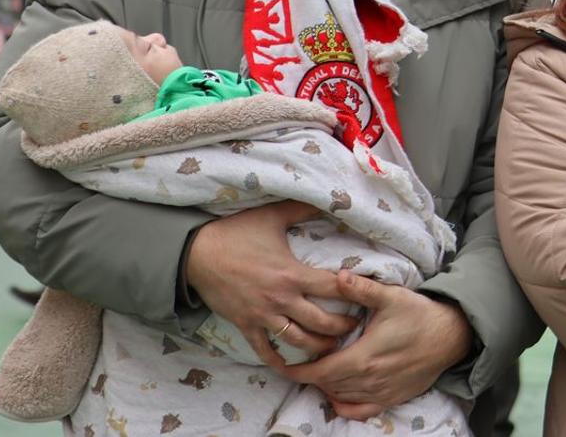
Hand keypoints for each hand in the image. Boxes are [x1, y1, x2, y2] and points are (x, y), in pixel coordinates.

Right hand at [185, 201, 357, 367]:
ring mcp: (263, 316)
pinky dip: (278, 360)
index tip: (367, 296)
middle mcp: (281, 299)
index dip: (354, 292)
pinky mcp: (246, 325)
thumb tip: (331, 198)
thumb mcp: (272, 215)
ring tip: (333, 348)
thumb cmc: (237, 232)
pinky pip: (264, 349)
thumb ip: (303, 209)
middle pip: (321, 322)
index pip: (333, 288)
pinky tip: (291, 367)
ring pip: (298, 341)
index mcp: (292, 273)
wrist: (197, 253)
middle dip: (342, 327)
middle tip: (355, 327)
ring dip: (318, 347)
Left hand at [280, 271, 473, 420]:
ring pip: (341, 397)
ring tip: (317, 371)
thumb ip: (362, 288)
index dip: (300, 371)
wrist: (450, 336)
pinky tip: (337, 395)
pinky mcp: (392, 398)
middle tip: (299, 361)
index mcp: (364, 357)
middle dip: (310, 375)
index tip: (284, 365)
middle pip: (328, 385)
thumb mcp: (391, 297)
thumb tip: (339, 275)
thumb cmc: (419, 314)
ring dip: (325, 387)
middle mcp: (370, 380)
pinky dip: (344, 406)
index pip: (321, 371)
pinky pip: (360, 411)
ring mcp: (381, 392)